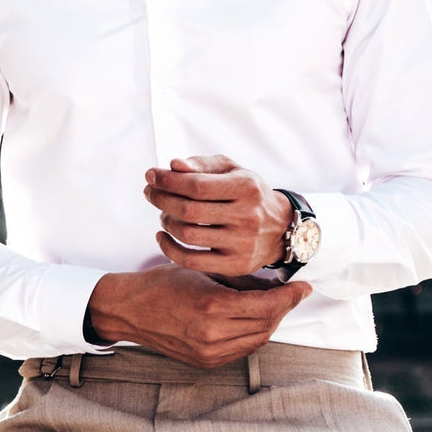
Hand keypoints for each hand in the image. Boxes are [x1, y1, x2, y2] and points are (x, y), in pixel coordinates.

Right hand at [86, 265, 311, 367]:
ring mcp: (209, 352)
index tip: (304, 287)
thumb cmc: (161, 284)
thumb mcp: (202, 272)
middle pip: (267, 325)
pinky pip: (241, 349)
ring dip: (270, 323)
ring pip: (257, 340)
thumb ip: (238, 281)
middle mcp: (214, 333)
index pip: (268, 305)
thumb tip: (271, 284)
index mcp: (213, 306)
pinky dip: (253, 334)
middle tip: (291, 293)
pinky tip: (253, 320)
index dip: (290, 296)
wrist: (128, 310)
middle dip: (283, 308)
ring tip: (274, 305)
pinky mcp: (205, 362)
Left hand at [144, 155, 293, 276]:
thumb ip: (203, 165)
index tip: (151, 175)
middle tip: (150, 192)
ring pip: (187, 234)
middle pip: (188, 210)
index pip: (196, 185)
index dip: (167, 180)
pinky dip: (169, 249)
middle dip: (161, 199)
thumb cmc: (247, 193)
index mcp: (246, 187)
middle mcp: (247, 216)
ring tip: (163, 213)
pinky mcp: (235, 266)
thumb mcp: (233, 170)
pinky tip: (163, 235)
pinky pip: (191, 261)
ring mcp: (242, 244)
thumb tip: (172, 165)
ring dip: (166, 221)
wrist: (281, 228)